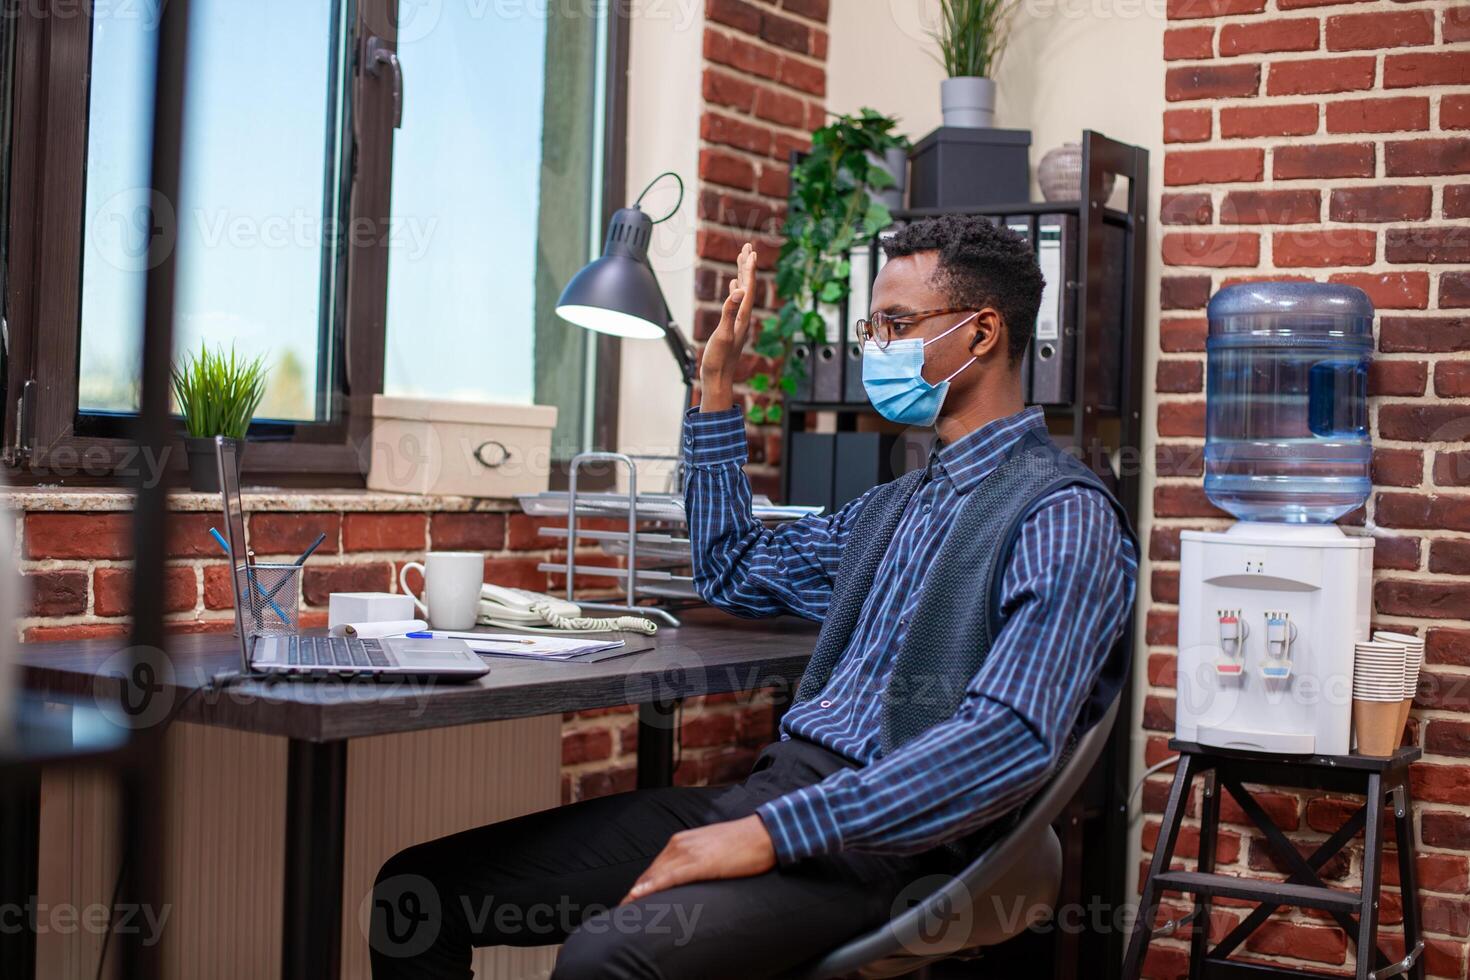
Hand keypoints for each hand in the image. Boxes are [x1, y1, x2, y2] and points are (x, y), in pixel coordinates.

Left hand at [619, 815, 775, 903]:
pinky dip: (652, 887)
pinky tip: (638, 896)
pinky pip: (670, 877)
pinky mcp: (700, 862)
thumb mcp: (712, 850)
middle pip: (649, 874)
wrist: (765, 833)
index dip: (640, 887)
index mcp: (682, 842)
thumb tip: (686, 878)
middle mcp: (680, 844)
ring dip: (637, 894)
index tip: (629, 903)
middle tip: (621, 912)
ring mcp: (688, 852)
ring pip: (654, 876)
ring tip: (623, 911)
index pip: (654, 869)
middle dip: (634, 894)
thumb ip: (695, 860)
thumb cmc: (743, 844)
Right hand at [699, 243, 757, 413]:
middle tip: (747, 246)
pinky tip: (733, 285)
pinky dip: (735, 290)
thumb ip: (729, 312)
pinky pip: (735, 302)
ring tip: (741, 259)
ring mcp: (737, 321)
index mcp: (742, 317)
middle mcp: (742, 317)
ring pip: (742, 292)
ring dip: (741, 275)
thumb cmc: (718, 360)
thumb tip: (739, 291)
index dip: (749, 269)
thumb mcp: (723, 335)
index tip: (750, 252)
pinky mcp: (731, 326)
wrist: (718, 379)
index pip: (748, 288)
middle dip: (747, 266)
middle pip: (747, 286)